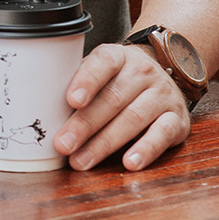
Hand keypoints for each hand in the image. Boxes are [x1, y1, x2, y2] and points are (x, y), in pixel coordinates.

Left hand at [53, 43, 190, 172]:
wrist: (164, 75)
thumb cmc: (118, 79)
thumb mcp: (99, 72)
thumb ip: (77, 84)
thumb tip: (41, 111)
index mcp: (118, 56)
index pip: (102, 63)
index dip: (86, 81)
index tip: (71, 100)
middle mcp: (143, 72)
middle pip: (112, 98)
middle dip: (84, 124)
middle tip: (63, 145)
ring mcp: (162, 94)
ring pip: (133, 118)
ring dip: (104, 143)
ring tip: (82, 161)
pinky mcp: (177, 119)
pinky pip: (162, 134)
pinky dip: (146, 149)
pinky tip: (129, 163)